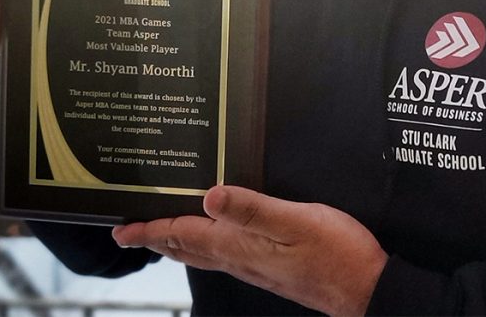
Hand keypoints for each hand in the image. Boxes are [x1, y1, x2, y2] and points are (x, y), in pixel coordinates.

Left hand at [113, 185, 388, 315]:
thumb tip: (208, 196)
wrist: (364, 289)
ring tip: (161, 231)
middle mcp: (239, 260)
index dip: (149, 230)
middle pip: (186, 248)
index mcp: (238, 246)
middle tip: (129, 231)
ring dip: (178, 241)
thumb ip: (252, 208)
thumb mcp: (295, 221)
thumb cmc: (336, 254)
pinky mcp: (270, 268)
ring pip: (203, 253)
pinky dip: (205, 244)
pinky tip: (214, 237)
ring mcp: (255, 267)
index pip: (182, 235)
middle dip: (156, 237)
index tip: (120, 229)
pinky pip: (223, 255)